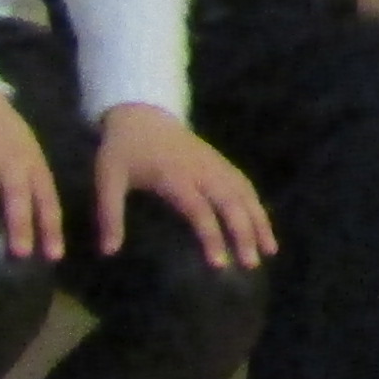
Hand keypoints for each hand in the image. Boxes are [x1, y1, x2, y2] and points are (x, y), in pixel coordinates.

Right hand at [0, 90, 65, 260]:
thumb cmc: (3, 133)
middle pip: (17, 193)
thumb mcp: (27, 154)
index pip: (46, 197)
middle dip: (20, 223)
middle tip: (20, 252)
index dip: (50, 226)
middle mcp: (10, 158)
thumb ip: (31, 185)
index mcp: (32, 162)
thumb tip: (38, 227)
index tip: (53, 255)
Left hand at [94, 103, 276, 268]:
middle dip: (244, 234)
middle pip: (231, 204)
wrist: (141, 114)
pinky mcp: (220, 162)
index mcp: (175, 177)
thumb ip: (110, 215)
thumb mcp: (108, 179)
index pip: (200, 211)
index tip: (219, 265)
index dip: (212, 237)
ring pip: (244, 194)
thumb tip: (108, 252)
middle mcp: (202, 171)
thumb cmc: (123, 150)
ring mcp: (215, 165)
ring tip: (270, 250)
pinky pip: (244, 184)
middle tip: (251, 265)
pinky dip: (257, 204)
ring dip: (259, 221)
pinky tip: (262, 224)